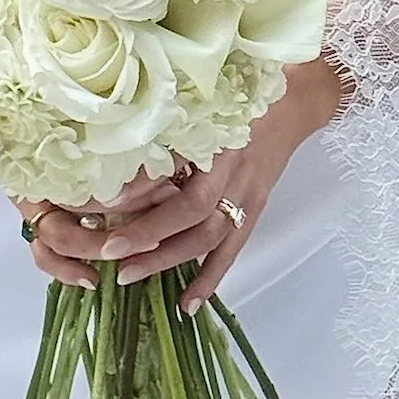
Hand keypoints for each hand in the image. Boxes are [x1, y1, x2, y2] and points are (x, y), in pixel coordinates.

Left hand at [16, 57, 344, 302]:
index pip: (178, 171)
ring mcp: (248, 192)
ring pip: (209, 236)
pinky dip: (210, 277)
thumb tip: (112, 157)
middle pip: (193, 212)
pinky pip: (232, 248)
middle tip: (110, 254)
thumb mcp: (201, 101)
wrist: (295, 100)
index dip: (143, 193)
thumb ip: (166, 128)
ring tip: (130, 277)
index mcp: (217, 137)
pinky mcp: (256, 208)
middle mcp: (234, 168)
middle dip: (149, 236)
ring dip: (170, 260)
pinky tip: (187, 305)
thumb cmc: (240, 93)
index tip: (103, 206)